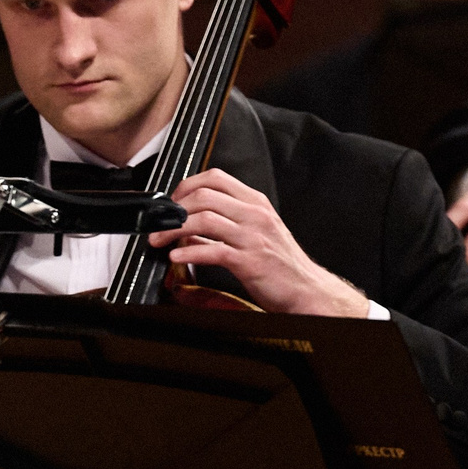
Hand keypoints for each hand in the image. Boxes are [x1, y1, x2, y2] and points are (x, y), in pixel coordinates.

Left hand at [145, 168, 370, 316]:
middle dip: (174, 208)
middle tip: (159, 223)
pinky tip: (176, 257)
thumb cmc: (282, 265)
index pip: (216, 177)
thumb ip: (225, 227)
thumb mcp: (257, 235)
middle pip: (204, 195)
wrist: (308, 290)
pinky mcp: (250, 262)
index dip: (186, 186)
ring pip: (204, 219)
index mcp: (256, 204)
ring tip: (160, 241)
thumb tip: (189, 229)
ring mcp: (253, 237)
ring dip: (173, 230)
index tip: (172, 202)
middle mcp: (255, 215)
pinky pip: (212, 251)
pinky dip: (188, 253)